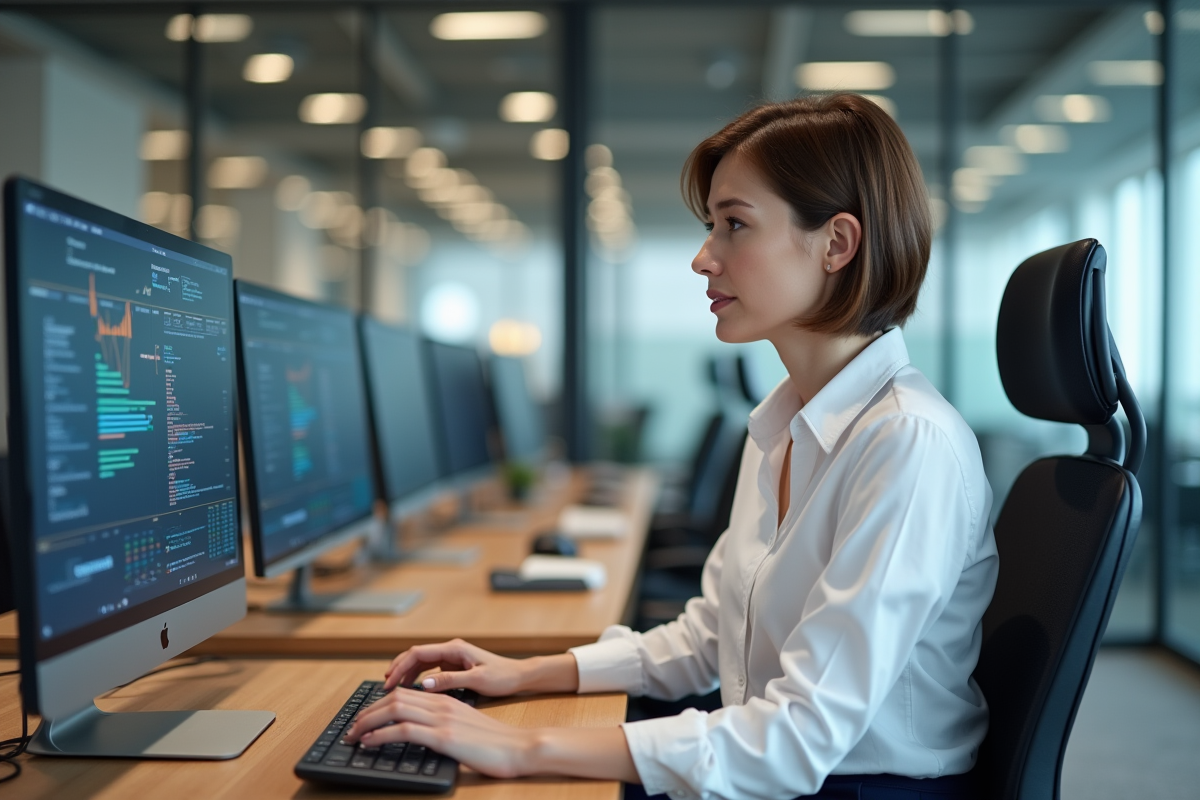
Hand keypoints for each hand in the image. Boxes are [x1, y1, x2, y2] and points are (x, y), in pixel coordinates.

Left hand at [344, 687, 531, 778]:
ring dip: (368, 721)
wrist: (520, 747)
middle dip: (368, 712)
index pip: (405, 693)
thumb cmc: (497, 743)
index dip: (381, 703)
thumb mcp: (466, 728)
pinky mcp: (444, 736)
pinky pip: (404, 730)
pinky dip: (380, 734)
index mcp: (447, 700)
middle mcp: (442, 704)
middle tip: (352, 727)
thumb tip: (423, 732)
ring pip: (394, 709)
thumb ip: (445, 724)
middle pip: (395, 697)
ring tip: (353, 735)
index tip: (366, 717)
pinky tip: (369, 742)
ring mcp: (443, 718)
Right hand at [383, 639, 528, 695]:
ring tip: (393, 689)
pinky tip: (411, 689)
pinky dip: (417, 677)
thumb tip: (425, 684)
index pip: (418, 653)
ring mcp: (452, 657)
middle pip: (415, 655)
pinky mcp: (454, 666)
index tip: (388, 682)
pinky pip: (429, 669)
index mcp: (454, 649)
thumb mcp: (478, 680)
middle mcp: (451, 650)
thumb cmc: (503, 677)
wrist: (519, 676)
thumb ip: (451, 681)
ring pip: (421, 662)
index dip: (400, 667)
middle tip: (385, 686)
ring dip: (406, 673)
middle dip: (398, 668)